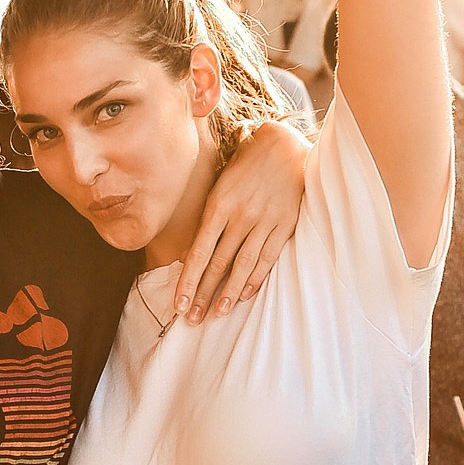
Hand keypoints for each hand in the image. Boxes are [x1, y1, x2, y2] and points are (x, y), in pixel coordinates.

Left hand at [174, 120, 309, 321]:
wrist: (283, 144)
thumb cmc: (245, 166)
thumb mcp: (219, 185)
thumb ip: (210, 217)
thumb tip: (195, 252)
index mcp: (218, 205)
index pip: (199, 252)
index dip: (188, 281)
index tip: (178, 304)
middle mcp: (240, 215)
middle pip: (218, 263)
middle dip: (203, 294)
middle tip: (192, 320)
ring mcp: (264, 220)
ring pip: (243, 264)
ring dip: (229, 292)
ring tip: (217, 313)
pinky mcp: (285, 224)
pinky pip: (268, 257)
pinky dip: (256, 278)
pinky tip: (245, 295)